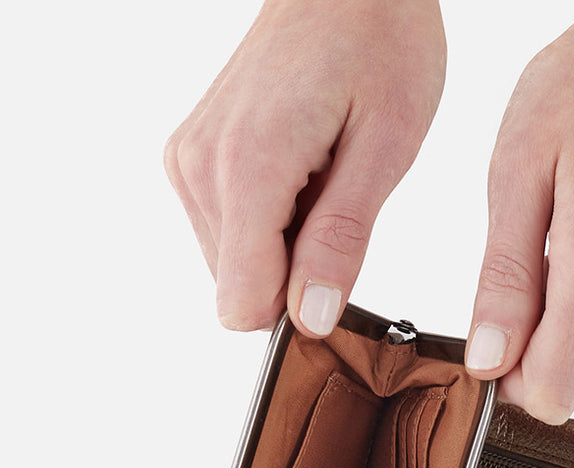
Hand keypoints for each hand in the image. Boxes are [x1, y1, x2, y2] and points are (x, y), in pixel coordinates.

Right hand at [164, 0, 445, 336]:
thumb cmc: (380, 42)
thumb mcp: (386, 146)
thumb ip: (342, 239)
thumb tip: (312, 319)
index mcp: (248, 166)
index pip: (243, 304)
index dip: (298, 308)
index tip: (337, 269)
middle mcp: (200, 166)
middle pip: (241, 290)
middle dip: (296, 271)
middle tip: (337, 200)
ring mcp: (187, 161)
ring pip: (234, 268)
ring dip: (285, 245)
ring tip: (321, 176)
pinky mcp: (188, 158)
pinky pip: (229, 234)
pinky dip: (270, 220)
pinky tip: (301, 169)